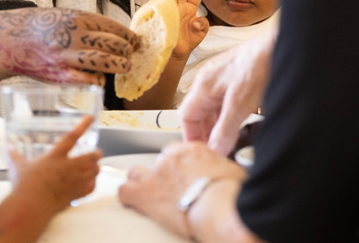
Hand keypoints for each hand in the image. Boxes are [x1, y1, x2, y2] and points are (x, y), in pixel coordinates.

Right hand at [0, 8, 136, 84]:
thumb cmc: (41, 27)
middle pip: (113, 44)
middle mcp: (73, 36)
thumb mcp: (66, 15)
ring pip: (105, 62)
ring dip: (120, 65)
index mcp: (77, 18)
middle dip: (127, 50)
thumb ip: (88, 24)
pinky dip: (99, 80)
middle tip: (130, 54)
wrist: (10, 39)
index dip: (129, 36)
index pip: (114, 27)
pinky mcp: (59, 75)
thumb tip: (117, 34)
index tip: (136, 40)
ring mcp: (66, 56)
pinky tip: (100, 77)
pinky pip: (88, 80)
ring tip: (124, 66)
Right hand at [5, 115, 102, 212]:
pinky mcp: (75, 195)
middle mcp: (69, 167)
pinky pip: (90, 189)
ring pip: (94, 172)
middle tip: (97, 153)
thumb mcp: (17, 167)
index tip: (90, 118)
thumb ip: (13, 156)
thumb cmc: (24, 185)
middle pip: (91, 156)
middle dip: (96, 154)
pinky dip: (92, 185)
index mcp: (56, 156)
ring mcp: (74, 181)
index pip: (72, 137)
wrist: (31, 206)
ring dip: (96, 168)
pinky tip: (91, 184)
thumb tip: (6, 147)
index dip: (82, 126)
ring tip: (95, 167)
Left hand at [118, 142, 245, 238]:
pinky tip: (132, 203)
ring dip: (141, 182)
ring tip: (148, 194)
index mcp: (194, 150)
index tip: (185, 177)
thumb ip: (221, 169)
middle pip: (160, 162)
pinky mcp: (145, 193)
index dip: (181, 167)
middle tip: (172, 190)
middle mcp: (172, 158)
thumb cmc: (231, 194)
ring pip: (137, 172)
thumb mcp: (233, 172)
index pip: (179, 153)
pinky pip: (125, 191)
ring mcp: (156, 174)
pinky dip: (127, 198)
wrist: (220, 208)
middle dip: (164, 175)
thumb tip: (226, 175)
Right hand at [166, 0, 209, 59]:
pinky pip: (163, 8)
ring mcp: (171, 11)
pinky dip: (165, 3)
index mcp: (190, 9)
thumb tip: (196, 22)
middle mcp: (180, 8)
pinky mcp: (164, 18)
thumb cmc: (190, 41)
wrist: (178, 53)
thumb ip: (204, 24)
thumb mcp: (202, 32)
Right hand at [180, 23, 275, 154]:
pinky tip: (244, 123)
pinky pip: (227, 101)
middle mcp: (210, 80)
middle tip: (218, 150)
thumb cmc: (260, 65)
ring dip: (220, 125)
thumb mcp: (240, 105)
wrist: (281, 45)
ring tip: (232, 141)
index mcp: (203, 85)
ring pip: (214, 108)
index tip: (203, 153)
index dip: (192, 137)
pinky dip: (231, 115)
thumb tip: (215, 150)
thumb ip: (224, 130)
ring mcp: (224, 77)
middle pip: (199, 113)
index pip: (185, 116)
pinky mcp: (238, 77)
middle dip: (207, 133)